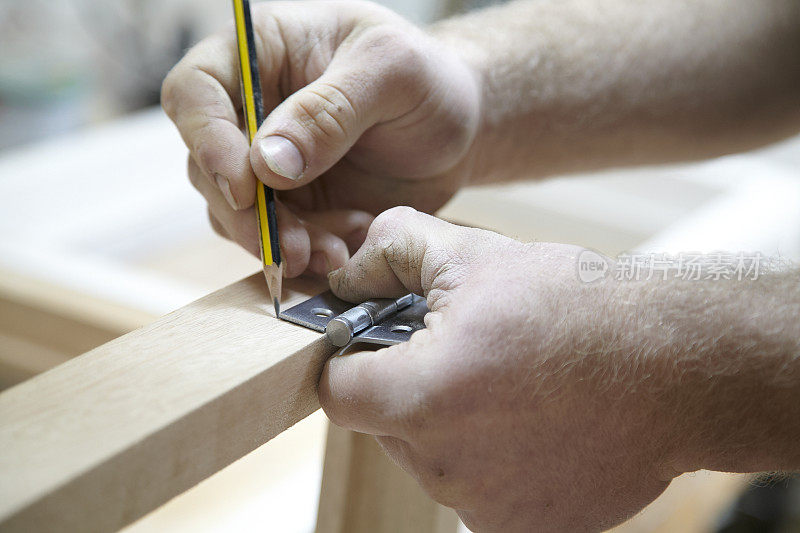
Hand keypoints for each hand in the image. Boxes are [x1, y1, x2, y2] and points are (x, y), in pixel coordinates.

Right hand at [161, 1, 479, 277]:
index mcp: (262, 53)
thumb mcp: (392, 72)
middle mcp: (253, 111)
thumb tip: (268, 162)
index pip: (196, 91)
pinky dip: (307, 255)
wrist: (460, 128)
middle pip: (208, 166)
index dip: (207, 141)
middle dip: (249, 215)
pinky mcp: (294, 207)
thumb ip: (330, 110)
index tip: (244, 186)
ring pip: (238, 215)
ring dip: (280, 244)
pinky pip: (278, 242)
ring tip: (334, 253)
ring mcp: (269, 165)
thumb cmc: (429, 79)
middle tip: (292, 244)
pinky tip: (349, 248)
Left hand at [318, 207, 680, 531]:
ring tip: (506, 384)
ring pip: (431, 457)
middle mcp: (445, 466)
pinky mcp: (522, 529)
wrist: (676, 367)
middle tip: (459, 352)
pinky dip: (491, 458)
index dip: (351, 359)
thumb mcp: (473, 255)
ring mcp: (485, 507)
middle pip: (385, 424)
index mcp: (423, 398)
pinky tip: (534, 422)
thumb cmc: (579, 308)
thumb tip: (346, 273)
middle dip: (408, 385)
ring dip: (451, 422)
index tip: (377, 343)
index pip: (339, 391)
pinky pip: (477, 489)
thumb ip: (391, 252)